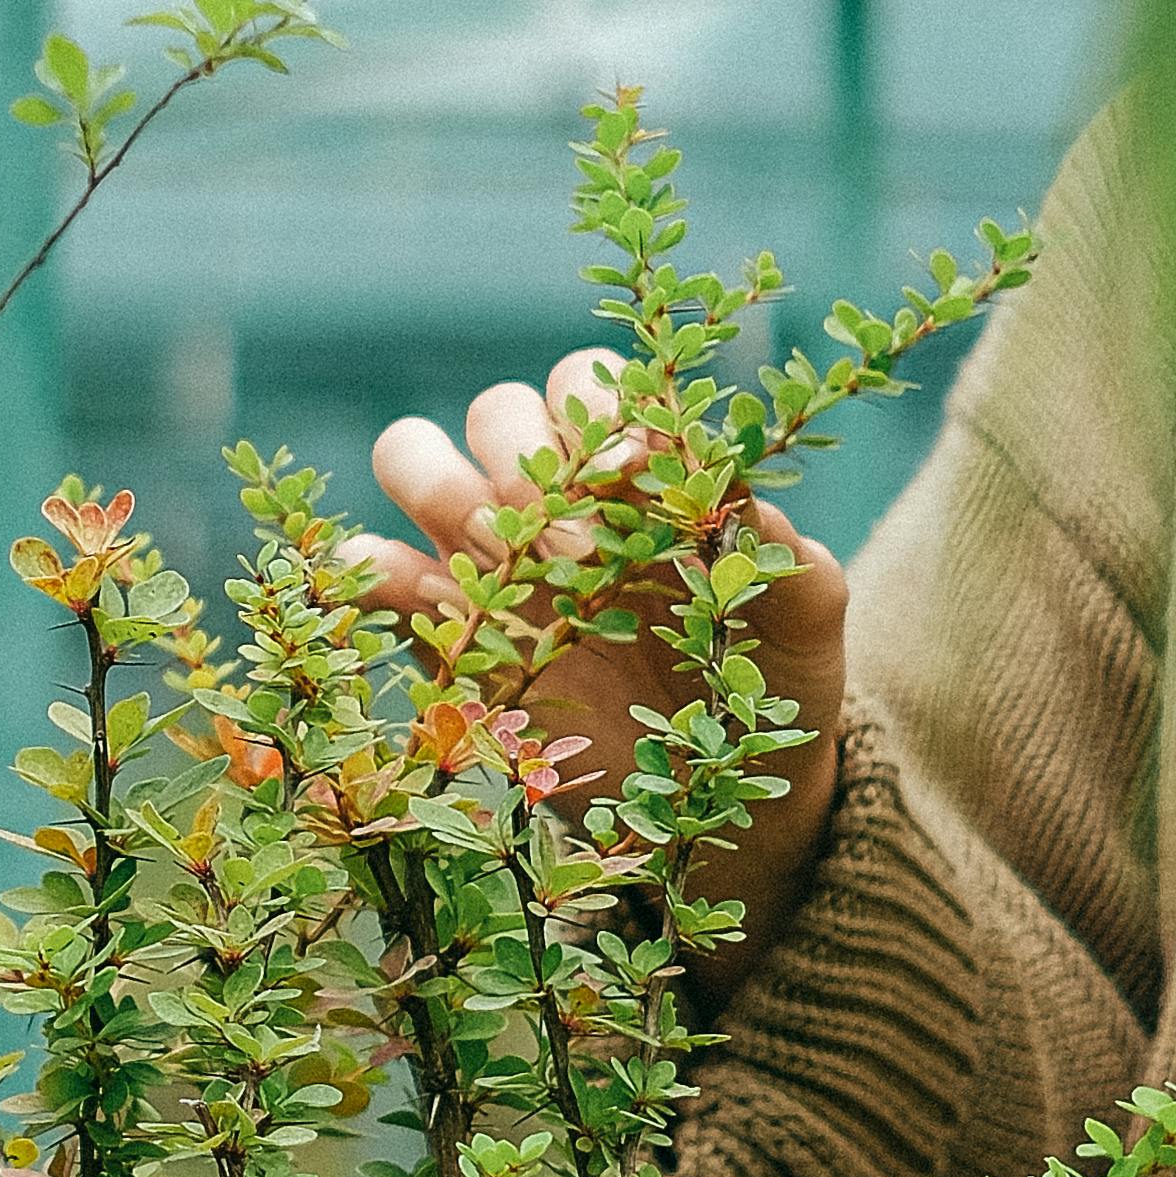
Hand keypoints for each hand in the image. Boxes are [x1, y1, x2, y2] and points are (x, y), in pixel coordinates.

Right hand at [350, 342, 850, 993]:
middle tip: (579, 544)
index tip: (636, 468)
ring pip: (413, 457)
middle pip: (496, 411)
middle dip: (527, 458)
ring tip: (504, 566)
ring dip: (436, 482)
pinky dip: (373, 569)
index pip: (593, 386)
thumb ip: (791, 560)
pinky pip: (373, 569)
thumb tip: (744, 500)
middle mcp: (551, 499)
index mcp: (634, 473)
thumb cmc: (766, 680)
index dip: (602, 410)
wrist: (713, 790)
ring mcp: (486, 558)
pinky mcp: (438, 628)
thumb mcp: (802, 626)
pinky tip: (430, 609)